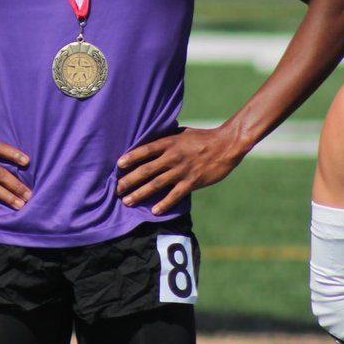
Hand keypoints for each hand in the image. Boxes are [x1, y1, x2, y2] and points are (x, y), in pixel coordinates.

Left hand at [116, 126, 244, 214]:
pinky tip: (154, 210)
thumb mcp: (182, 133)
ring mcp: (182, 170)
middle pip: (146, 170)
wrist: (226, 145)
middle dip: (130, 180)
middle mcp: (173, 156)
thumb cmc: (203, 137)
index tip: (118, 165)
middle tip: (117, 189)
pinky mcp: (192, 181)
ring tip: (127, 201)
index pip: (145, 150)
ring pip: (156, 184)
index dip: (131, 157)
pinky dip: (164, 203)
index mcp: (170, 142)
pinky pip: (175, 195)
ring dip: (140, 193)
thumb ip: (167, 139)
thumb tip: (151, 142)